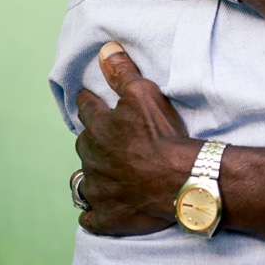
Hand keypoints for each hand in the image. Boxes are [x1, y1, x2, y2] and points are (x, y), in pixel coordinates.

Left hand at [75, 42, 197, 236]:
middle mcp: (91, 157)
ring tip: (101, 173)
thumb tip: (105, 49)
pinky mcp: (106, 215)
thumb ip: (122, 72)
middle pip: (84, 143)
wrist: (179, 179)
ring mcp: (97, 188)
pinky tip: (99, 208)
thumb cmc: (162, 135)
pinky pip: (91, 215)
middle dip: (92, 139)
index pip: (87, 108)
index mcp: (98, 127)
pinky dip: (94, 211)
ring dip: (92, 175)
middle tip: (105, 138)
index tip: (86, 97)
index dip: (88, 101)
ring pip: (85, 179)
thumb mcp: (144, 94)